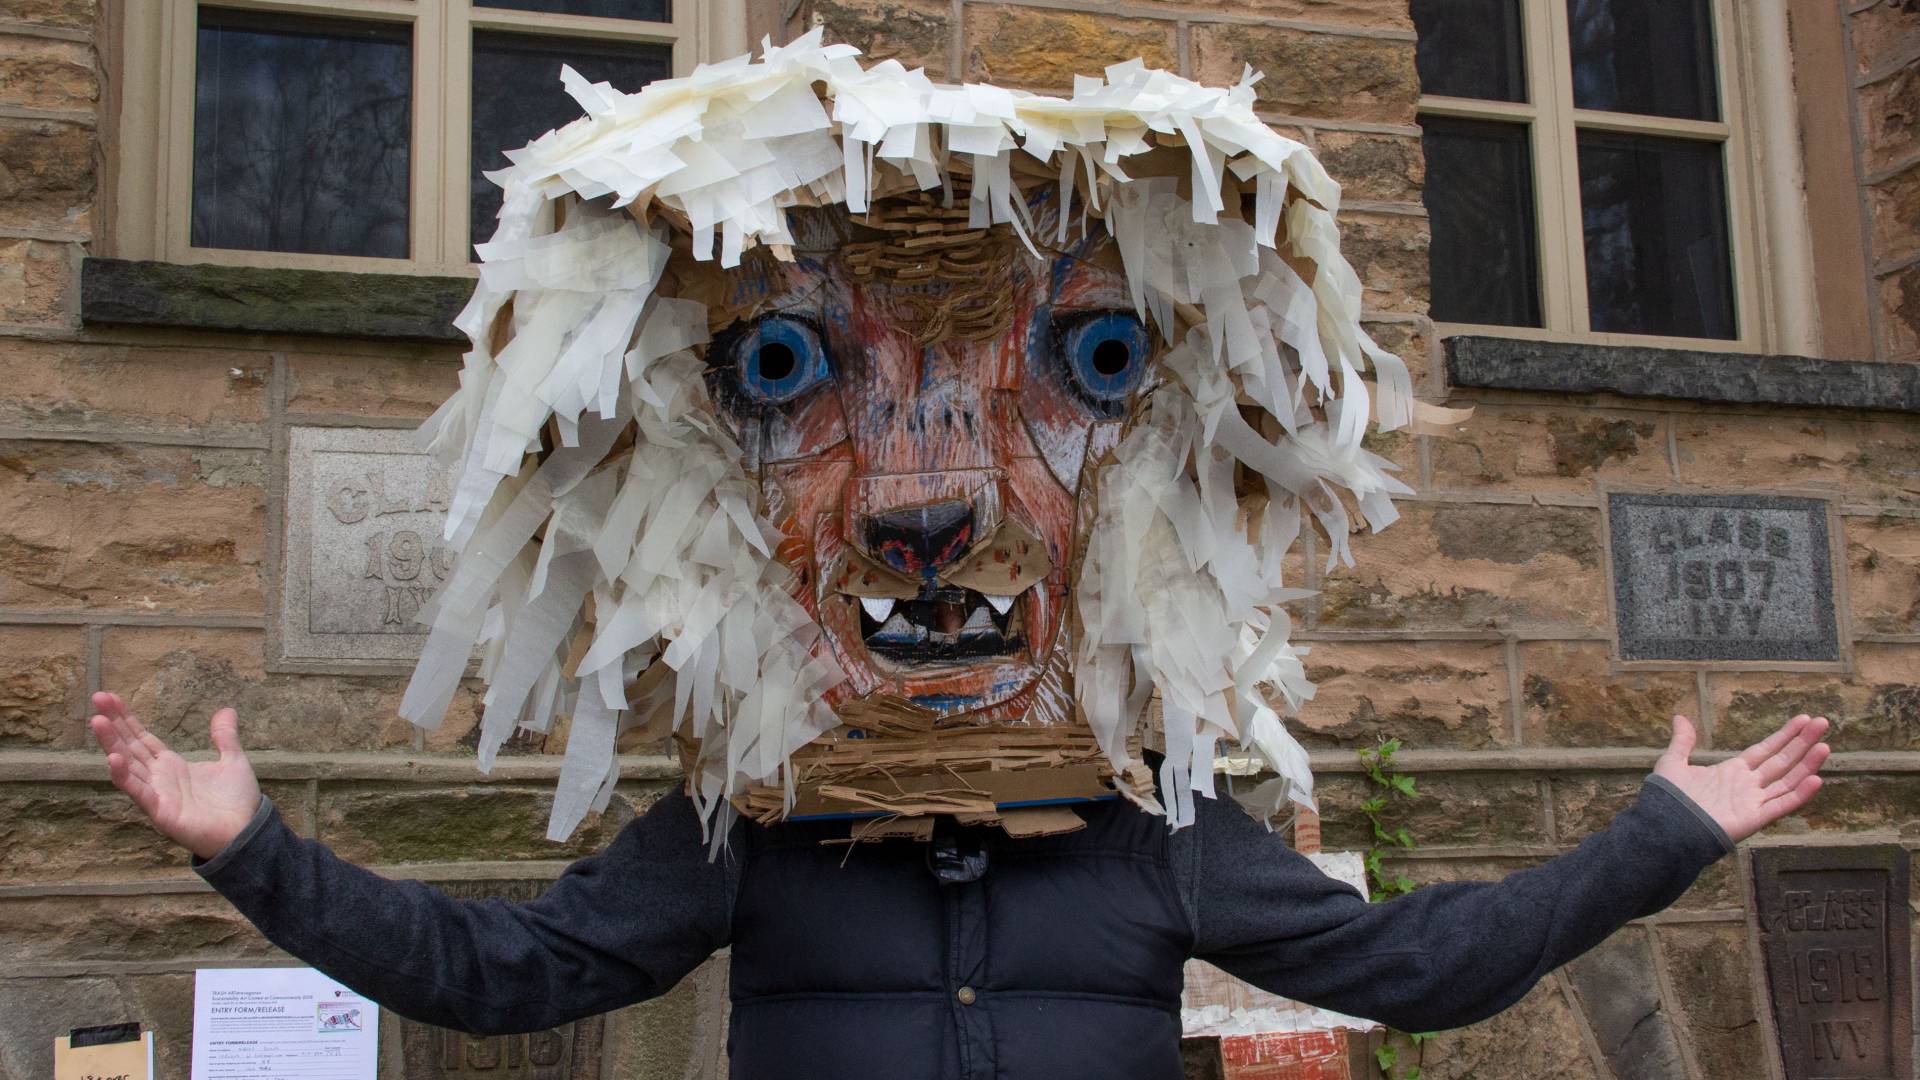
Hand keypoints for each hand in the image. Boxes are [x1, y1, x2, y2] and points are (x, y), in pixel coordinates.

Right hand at [89, 691, 261, 860]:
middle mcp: (159, 778)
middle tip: (96, 697)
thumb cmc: (237, 802)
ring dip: (112, 744)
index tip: (109, 698)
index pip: (142, 737)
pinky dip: (124, 776)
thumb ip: (225, 737)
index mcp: (172, 766)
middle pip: (129, 746)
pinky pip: (139, 792)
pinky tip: (113, 759)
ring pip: (128, 765)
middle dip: (112, 724)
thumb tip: (225, 710)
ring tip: (97, 722)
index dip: (126, 718)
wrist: (246, 833)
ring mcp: (157, 794)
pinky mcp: (160, 811)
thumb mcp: (233, 760)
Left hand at [1654, 713, 1829, 844]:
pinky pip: (1783, 804)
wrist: (1666, 826)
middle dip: (1802, 742)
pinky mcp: (1756, 818)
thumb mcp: (1673, 762)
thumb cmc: (1669, 798)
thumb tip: (1679, 717)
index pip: (1765, 750)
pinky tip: (1816, 778)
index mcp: (1732, 772)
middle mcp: (1747, 785)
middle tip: (1823, 723)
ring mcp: (1753, 801)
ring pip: (1788, 780)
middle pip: (1782, 761)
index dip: (1784, 735)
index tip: (1803, 720)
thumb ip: (1682, 741)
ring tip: (1825, 746)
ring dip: (1807, 764)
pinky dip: (1800, 793)